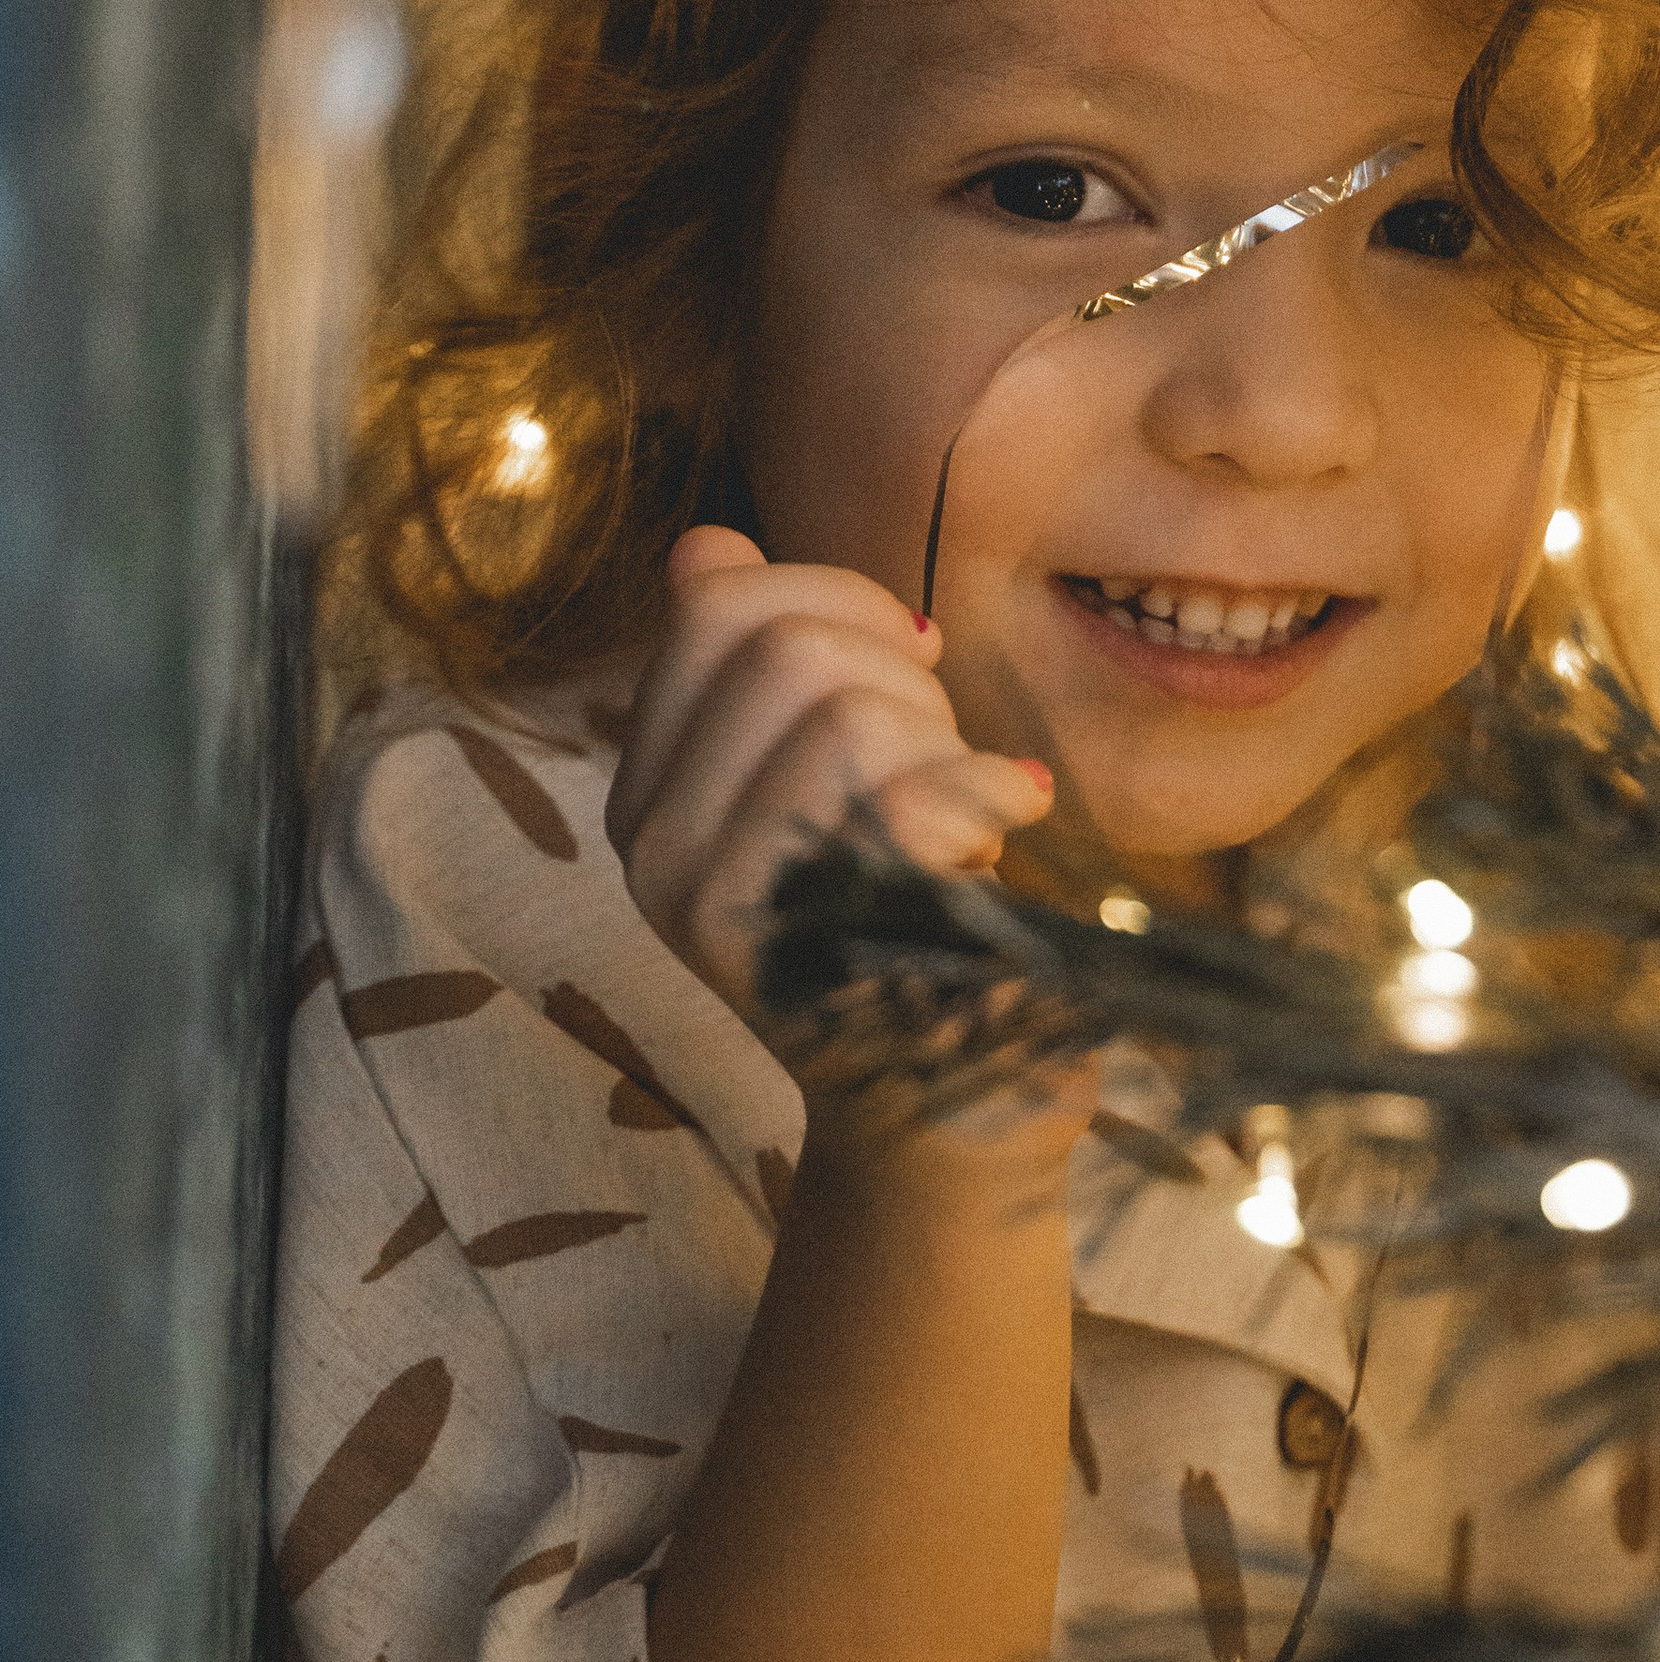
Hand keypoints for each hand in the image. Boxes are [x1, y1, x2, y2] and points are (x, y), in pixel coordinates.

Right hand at [605, 528, 1054, 1018]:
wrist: (942, 1118)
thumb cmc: (901, 927)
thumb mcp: (818, 782)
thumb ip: (758, 670)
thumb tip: (707, 543)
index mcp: (647, 795)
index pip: (715, 607)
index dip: (840, 598)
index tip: (911, 658)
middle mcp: (656, 850)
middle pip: (787, 647)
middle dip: (904, 678)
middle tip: (941, 756)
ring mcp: (725, 909)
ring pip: (849, 713)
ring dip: (944, 745)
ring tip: (961, 820)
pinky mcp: (814, 954)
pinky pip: (912, 797)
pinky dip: (992, 789)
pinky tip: (1010, 821)